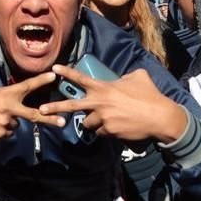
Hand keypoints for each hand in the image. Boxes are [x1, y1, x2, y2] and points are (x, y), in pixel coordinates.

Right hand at [0, 72, 63, 143]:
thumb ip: (5, 97)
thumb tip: (15, 102)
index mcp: (5, 95)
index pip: (26, 86)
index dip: (41, 81)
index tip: (54, 76)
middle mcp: (8, 110)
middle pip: (33, 115)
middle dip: (49, 119)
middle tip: (63, 122)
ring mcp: (5, 124)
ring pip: (15, 125)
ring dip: (7, 122)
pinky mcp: (0, 136)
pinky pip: (6, 133)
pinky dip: (0, 130)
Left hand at [39, 66, 186, 142]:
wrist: (160, 117)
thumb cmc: (150, 95)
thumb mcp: (138, 77)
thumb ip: (125, 76)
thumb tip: (123, 76)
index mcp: (103, 88)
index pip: (80, 78)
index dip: (67, 72)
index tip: (54, 68)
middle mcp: (99, 103)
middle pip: (71, 106)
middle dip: (54, 107)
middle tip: (41, 110)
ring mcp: (103, 119)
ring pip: (88, 123)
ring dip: (92, 122)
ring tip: (104, 119)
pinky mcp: (109, 132)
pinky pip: (102, 132)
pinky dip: (107, 131)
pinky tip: (118, 127)